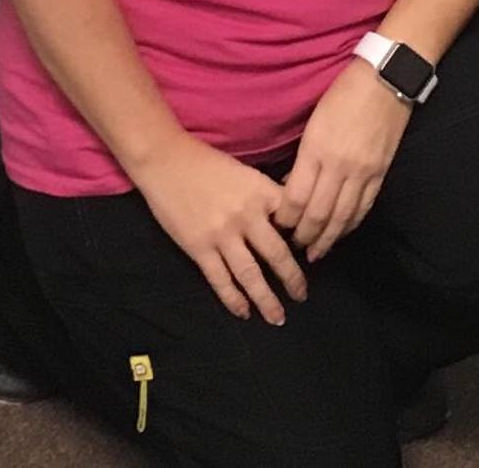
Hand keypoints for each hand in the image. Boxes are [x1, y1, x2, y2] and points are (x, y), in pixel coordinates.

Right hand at [134, 137, 307, 323]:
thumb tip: (285, 218)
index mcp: (261, 191)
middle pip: (277, 254)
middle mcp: (246, 215)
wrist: (166, 160)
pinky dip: (234, 299)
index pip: (293, 219)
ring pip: (250, 275)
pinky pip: (220, 280)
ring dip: (266, 299)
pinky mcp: (199, 248)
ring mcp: (222, 235)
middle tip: (302, 295)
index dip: (305, 238)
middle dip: (293, 278)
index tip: (312, 253)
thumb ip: (265, 195)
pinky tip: (244, 312)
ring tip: (278, 317)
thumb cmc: (207, 162)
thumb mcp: (246, 172)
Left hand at [277, 58, 410, 262]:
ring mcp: (363, 172)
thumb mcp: (313, 122)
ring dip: (327, 239)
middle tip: (293, 246)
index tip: (277, 227)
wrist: (385, 79)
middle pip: (318, 214)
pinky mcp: (381, 173)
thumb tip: (289, 186)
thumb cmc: (342, 93)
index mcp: (316, 149)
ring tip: (315, 252)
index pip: (295, 197)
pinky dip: (351, 225)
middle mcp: (339, 166)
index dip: (285, 219)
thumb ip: (302, 158)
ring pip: (342, 218)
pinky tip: (342, 233)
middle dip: (303, 235)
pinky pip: (364, 207)